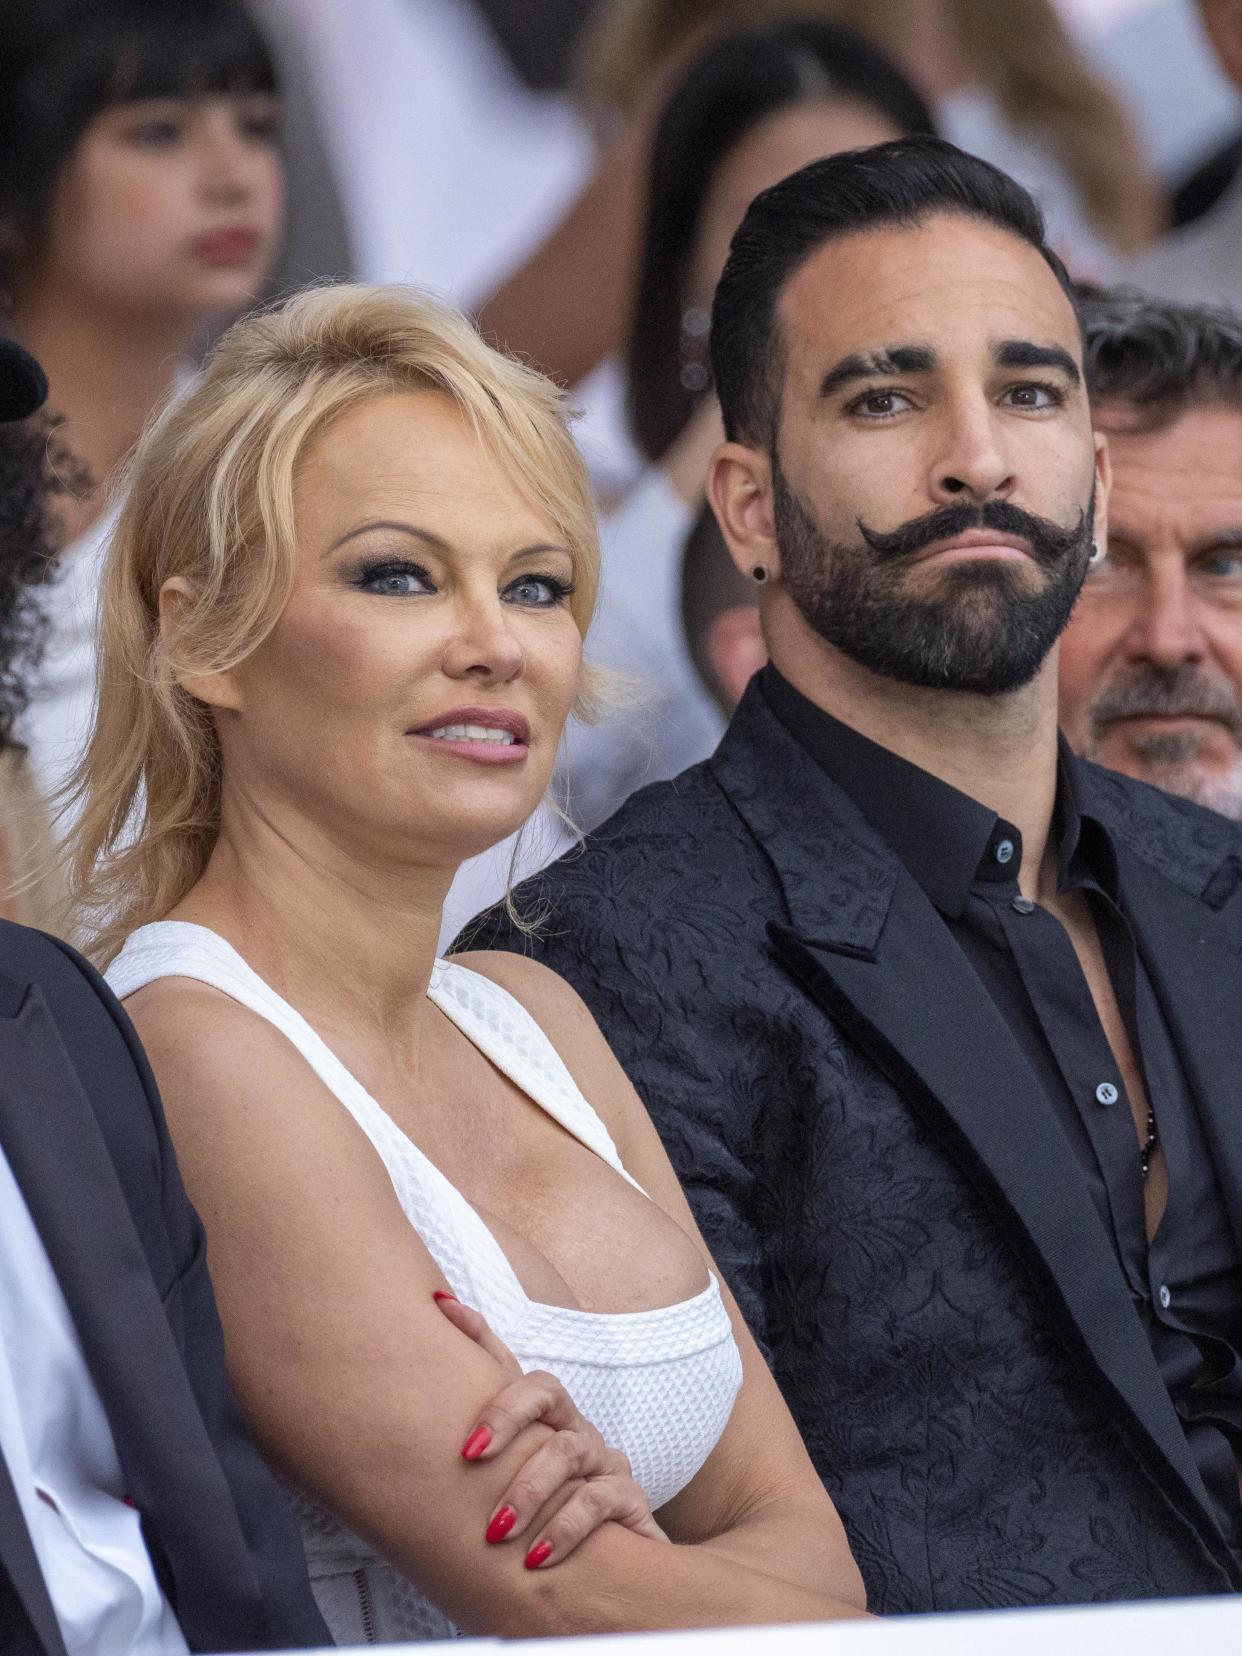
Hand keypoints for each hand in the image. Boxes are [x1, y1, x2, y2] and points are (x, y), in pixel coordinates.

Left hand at [434, 1290, 666, 1567]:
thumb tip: (403, 1406)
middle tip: (469, 1453)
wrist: (609, 1581)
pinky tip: (538, 1558)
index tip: (443, 1308)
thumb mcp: (499, 1492)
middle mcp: (572, 1429)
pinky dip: (566, 1528)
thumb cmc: (540, 1529)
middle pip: (545, 1390)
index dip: (478, 1332)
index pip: (507, 1365)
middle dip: (505, 1414)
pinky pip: (600, 1500)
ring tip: (497, 1531)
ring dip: (529, 1490)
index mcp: (539, 1422)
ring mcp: (602, 1461)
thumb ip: (464, 1460)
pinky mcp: (629, 1500)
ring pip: (568, 1450)